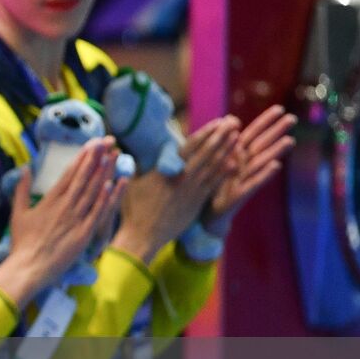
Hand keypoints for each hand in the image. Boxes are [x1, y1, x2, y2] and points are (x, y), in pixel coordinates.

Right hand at [0, 139, 126, 308]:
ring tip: (114, 155)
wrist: (29, 267)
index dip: (82, 157)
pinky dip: (106, 198)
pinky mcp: (83, 234)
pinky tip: (114, 183)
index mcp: (50, 200)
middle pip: (84, 177)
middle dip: (97, 157)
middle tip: (108, 140)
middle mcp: (65, 206)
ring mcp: (75, 219)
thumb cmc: (22, 243)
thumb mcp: (18, 213)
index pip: (69, 173)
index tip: (92, 143)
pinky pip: (97, 213)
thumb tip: (25, 168)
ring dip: (104, 172)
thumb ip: (22, 189)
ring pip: (93, 191)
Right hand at [112, 117, 239, 263]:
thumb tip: (121, 150)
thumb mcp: (132, 182)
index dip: (206, 133)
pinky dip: (224, 174)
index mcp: (166, 170)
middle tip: (234, 122)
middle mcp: (182, 178)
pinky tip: (235, 164)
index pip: (190, 147)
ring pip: (213, 167)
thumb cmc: (133, 210)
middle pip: (206, 152)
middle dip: (221, 136)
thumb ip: (137, 166)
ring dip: (226, 150)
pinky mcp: (196, 204)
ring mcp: (191, 191)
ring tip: (238, 136)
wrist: (142, 236)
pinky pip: (213, 185)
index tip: (217, 122)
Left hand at [204, 104, 296, 227]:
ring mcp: (244, 178)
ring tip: (290, 140)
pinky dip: (264, 174)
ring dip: (275, 151)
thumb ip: (226, 141)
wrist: (207, 211)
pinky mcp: (240, 194)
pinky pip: (254, 183)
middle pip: (261, 145)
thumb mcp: (217, 159)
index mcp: (236, 154)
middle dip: (276, 132)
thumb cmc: (214, 183)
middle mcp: (243, 165)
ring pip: (261, 162)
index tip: (280, 109)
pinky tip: (276, 166)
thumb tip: (230, 118)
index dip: (265, 122)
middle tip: (293, 119)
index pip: (252, 134)